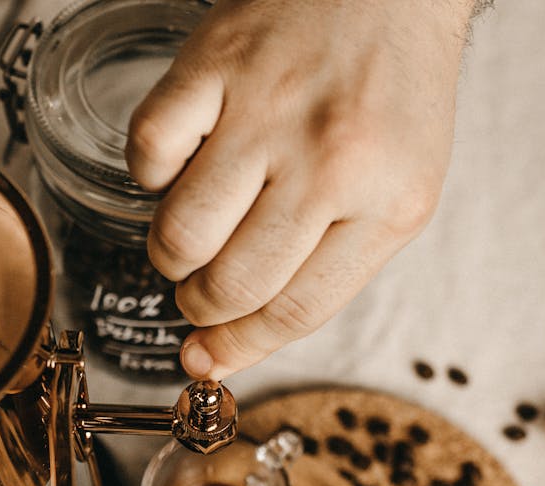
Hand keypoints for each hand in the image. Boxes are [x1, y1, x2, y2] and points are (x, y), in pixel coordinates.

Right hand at [126, 0, 474, 378]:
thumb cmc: (390, 93)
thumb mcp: (396, 192)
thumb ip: (326, 271)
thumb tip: (226, 346)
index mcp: (389, 203)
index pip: (297, 309)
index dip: (239, 348)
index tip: (206, 361)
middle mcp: (331, 160)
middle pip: (232, 283)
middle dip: (202, 305)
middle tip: (201, 289)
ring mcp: (268, 110)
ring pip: (181, 233)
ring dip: (172, 253)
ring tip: (194, 232)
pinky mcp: (214, 65)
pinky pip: (148, 154)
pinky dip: (152, 172)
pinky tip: (185, 160)